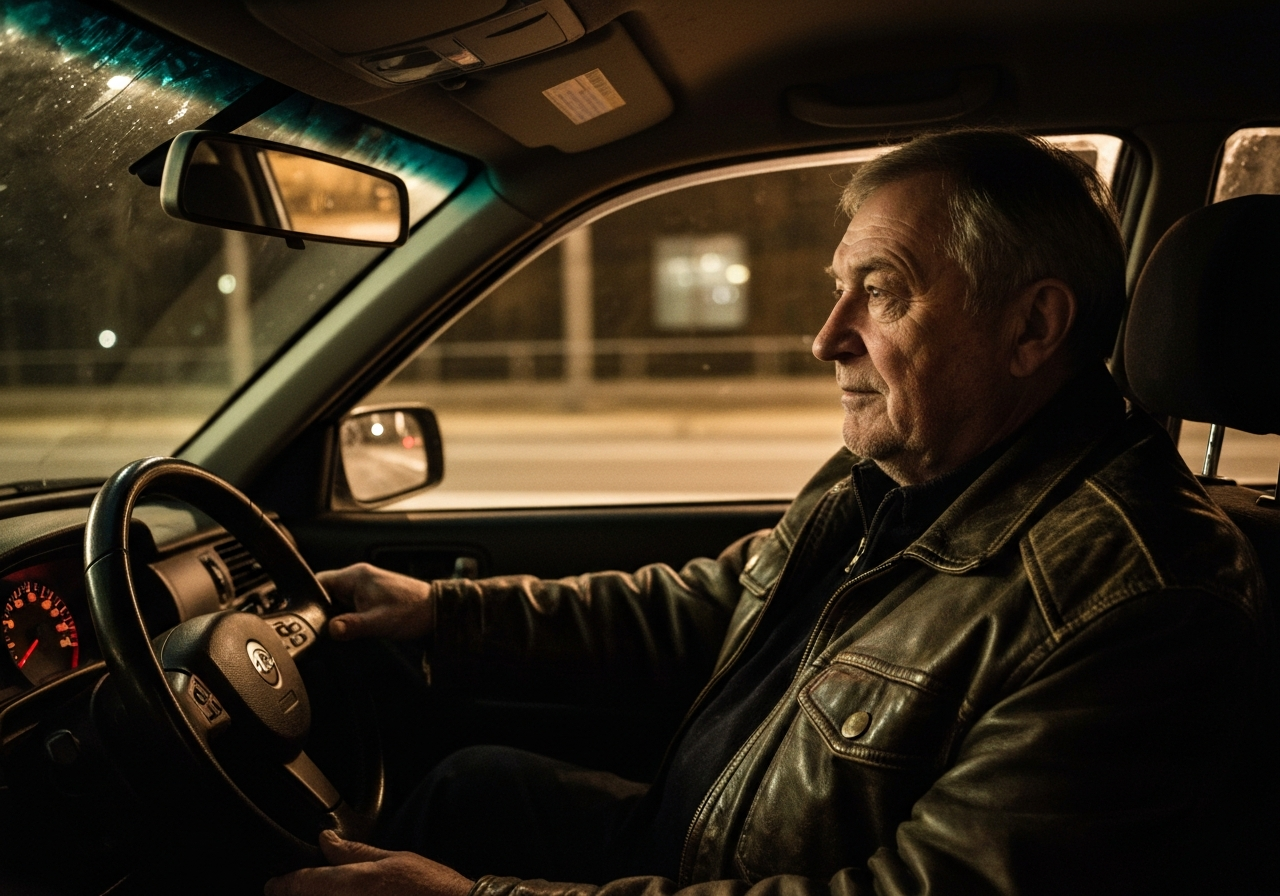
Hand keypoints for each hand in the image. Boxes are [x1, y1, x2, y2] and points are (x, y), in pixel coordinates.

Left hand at [264, 829, 473, 895]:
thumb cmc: (430, 889)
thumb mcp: (394, 860)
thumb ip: (356, 852)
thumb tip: (326, 840)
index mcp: (350, 886)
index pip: (300, 885)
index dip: (281, 884)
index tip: (274, 884)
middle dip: (301, 892)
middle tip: (298, 887)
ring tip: (330, 891)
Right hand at [317, 562, 433, 641]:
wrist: (437, 612)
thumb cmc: (413, 611)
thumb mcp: (380, 622)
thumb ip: (353, 626)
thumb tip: (331, 630)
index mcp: (356, 576)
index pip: (319, 581)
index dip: (309, 599)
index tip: (304, 617)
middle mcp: (358, 578)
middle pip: (325, 592)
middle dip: (320, 610)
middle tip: (319, 629)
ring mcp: (364, 588)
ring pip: (336, 601)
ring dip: (334, 615)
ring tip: (336, 631)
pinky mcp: (370, 598)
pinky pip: (348, 606)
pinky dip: (345, 617)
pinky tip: (347, 630)